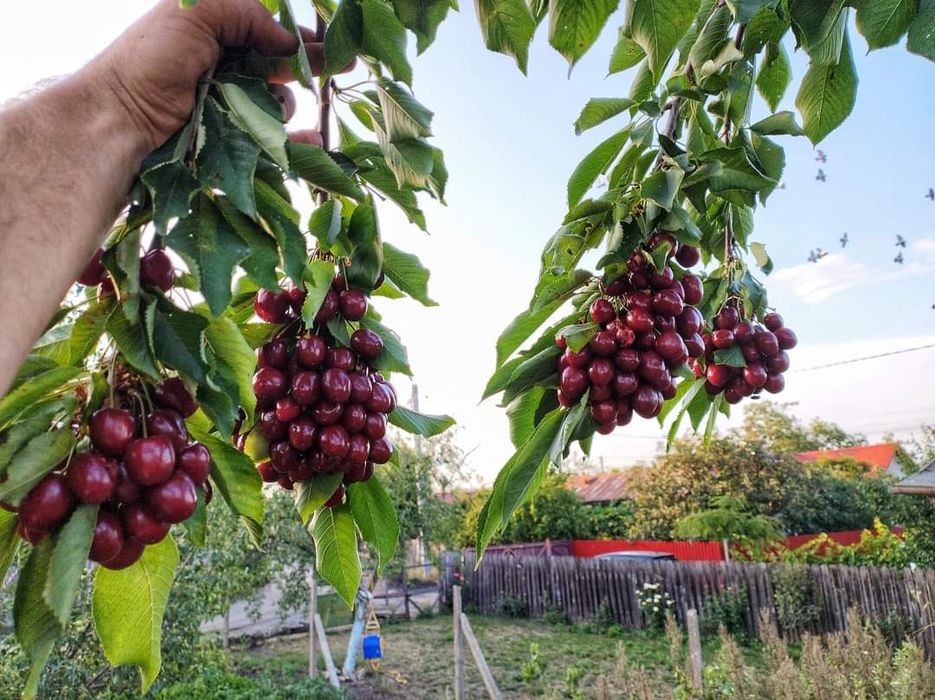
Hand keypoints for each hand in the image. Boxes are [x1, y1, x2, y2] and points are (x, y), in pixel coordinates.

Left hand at [87, 0, 324, 150]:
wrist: (119, 119)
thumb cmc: (149, 59)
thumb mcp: (195, 11)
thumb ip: (246, 14)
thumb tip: (288, 42)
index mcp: (217, 32)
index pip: (270, 30)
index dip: (302, 35)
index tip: (335, 40)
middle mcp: (227, 67)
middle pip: (283, 65)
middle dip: (313, 65)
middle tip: (346, 65)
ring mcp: (231, 106)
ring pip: (280, 103)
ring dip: (286, 103)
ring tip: (272, 106)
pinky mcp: (233, 141)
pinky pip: (274, 142)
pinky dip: (298, 143)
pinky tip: (313, 142)